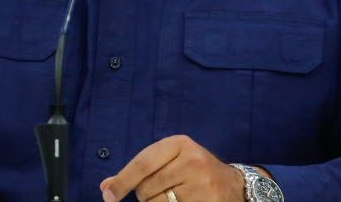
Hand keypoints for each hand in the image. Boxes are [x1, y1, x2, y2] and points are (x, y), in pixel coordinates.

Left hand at [100, 135, 250, 201]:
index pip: (142, 163)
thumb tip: (105, 187)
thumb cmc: (194, 171)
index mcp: (179, 144)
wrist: (235, 186)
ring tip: (172, 196)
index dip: (122, 180)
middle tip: (158, 191)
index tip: (108, 194)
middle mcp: (192, 162)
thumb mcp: (169, 160)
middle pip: (147, 186)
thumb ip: (137, 171)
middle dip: (144, 194)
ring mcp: (201, 185)